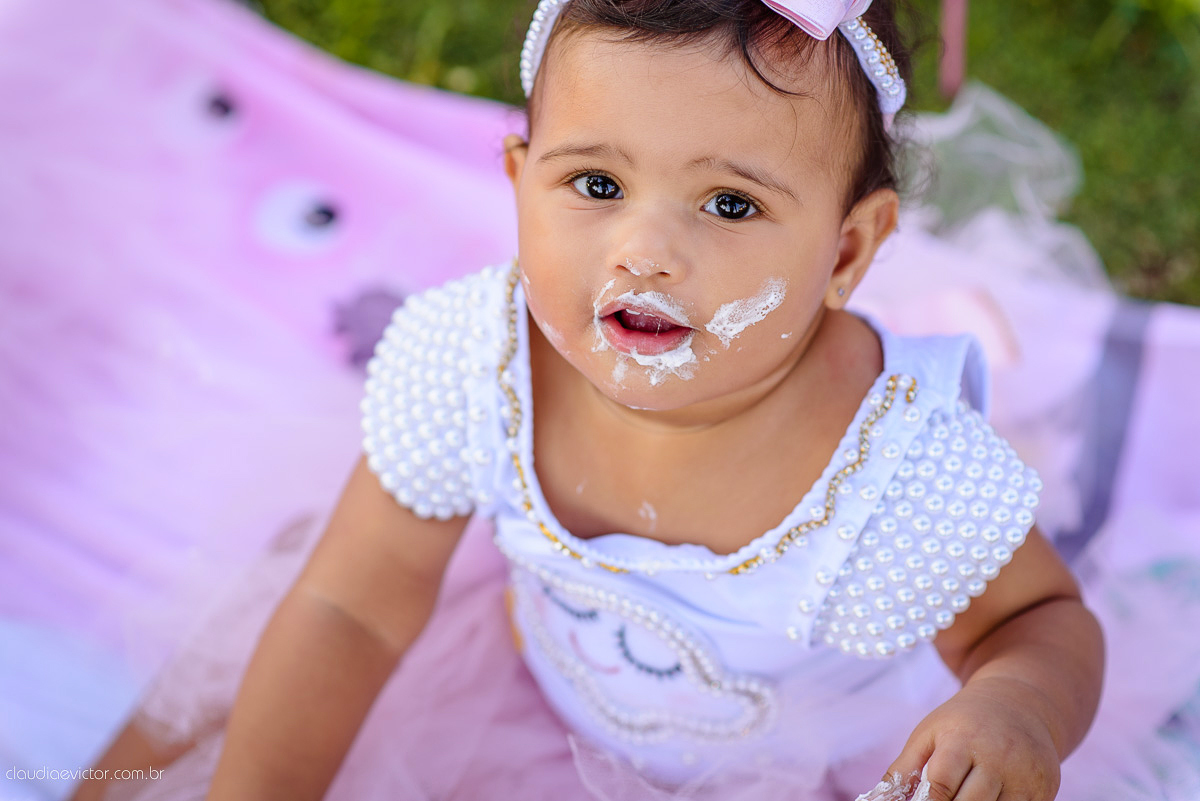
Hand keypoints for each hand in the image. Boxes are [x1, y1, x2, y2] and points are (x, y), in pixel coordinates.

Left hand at [881, 677, 1061, 800]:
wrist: (1020, 704)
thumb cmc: (963, 721)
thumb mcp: (929, 733)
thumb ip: (904, 768)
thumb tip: (879, 798)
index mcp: (962, 739)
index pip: (940, 784)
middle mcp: (997, 757)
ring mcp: (1024, 776)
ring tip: (960, 800)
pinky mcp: (1045, 790)